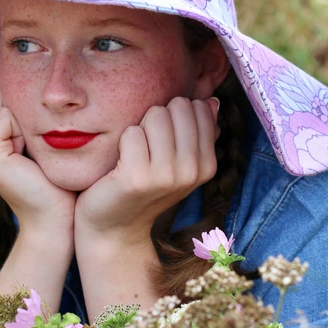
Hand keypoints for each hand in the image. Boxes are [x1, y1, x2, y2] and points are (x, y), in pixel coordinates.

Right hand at [0, 81, 75, 233]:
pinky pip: (6, 115)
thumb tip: (22, 71)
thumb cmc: (53, 176)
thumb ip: (20, 110)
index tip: (34, 138)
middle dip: (24, 108)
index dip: (24, 104)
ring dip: (27, 118)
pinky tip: (29, 155)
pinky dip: (25, 129)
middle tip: (34, 145)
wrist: (56, 216)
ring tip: (32, 150)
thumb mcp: (33, 136)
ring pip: (3, 101)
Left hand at [74, 96, 219, 243]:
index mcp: (207, 165)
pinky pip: (131, 132)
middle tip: (147, 147)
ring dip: (140, 128)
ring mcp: (166, 176)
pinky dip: (122, 142)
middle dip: (158, 118)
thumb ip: (198, 131)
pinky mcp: (137, 178)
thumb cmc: (145, 186)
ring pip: (155, 115)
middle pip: (177, 107)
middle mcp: (192, 171)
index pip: (198, 107)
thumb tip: (212, 101)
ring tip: (135, 154)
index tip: (164, 140)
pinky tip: (121, 164)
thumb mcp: (179, 162)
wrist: (115, 227)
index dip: (175, 115)